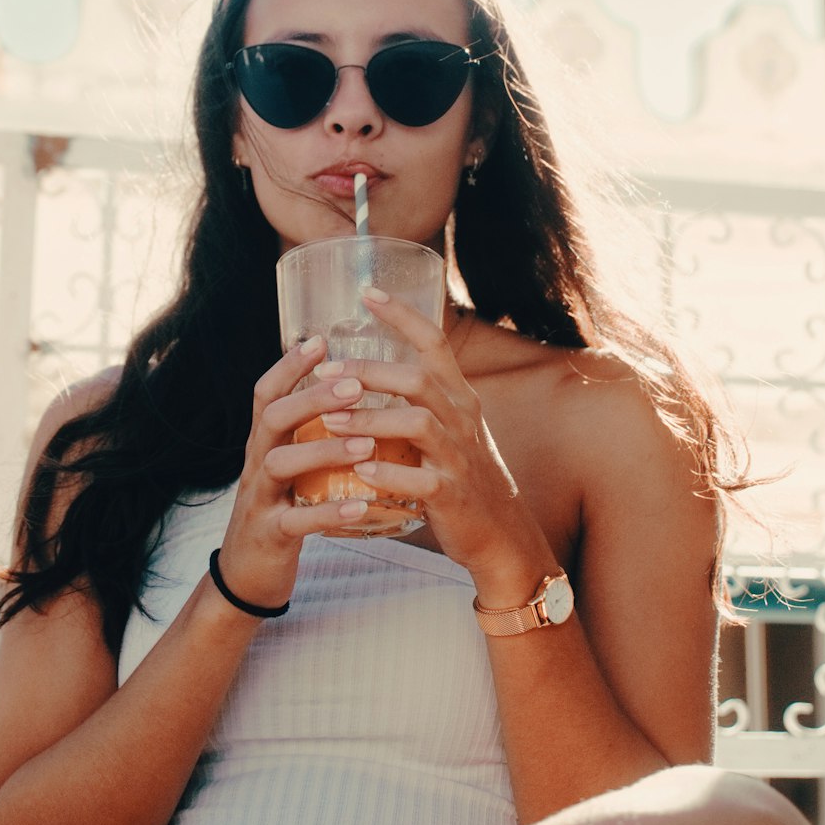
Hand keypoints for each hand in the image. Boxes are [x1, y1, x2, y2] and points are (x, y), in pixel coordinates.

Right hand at [215, 336, 379, 610]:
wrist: (247, 576)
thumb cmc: (280, 510)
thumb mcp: (288, 467)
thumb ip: (307, 434)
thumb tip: (345, 391)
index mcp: (263, 442)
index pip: (266, 392)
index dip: (289, 365)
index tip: (321, 340)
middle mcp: (255, 463)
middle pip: (273, 417)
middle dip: (312, 398)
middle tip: (354, 385)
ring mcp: (259, 499)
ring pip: (281, 464)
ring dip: (324, 450)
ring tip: (366, 442)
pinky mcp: (270, 535)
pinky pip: (297, 521)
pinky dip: (329, 512)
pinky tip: (361, 505)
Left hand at [313, 290, 535, 590]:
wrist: (499, 531)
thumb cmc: (462, 473)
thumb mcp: (450, 426)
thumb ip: (418, 399)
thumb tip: (363, 372)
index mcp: (459, 396)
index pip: (435, 342)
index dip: (402, 315)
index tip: (367, 294)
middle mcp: (462, 419)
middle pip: (418, 379)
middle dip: (368, 372)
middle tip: (325, 372)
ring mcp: (459, 457)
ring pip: (416, 423)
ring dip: (369, 419)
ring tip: (329, 419)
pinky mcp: (451, 495)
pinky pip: (419, 481)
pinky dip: (387, 474)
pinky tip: (358, 472)